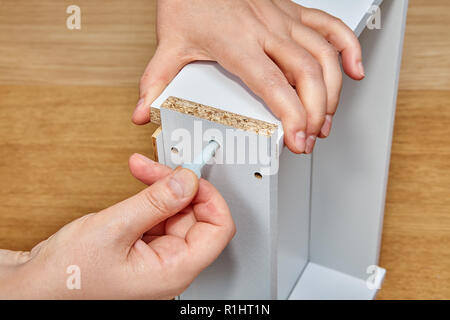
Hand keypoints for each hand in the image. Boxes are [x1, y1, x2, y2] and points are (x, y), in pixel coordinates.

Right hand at [0, 154, 234, 298]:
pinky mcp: (145, 247)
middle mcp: (171, 265)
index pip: (218, 229)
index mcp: (174, 269)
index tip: (191, 175)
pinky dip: (152, 198)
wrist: (37, 288)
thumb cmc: (67, 277)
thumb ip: (155, 202)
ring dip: (162, 187)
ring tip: (141, 170)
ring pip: (177, 212)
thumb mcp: (114, 229)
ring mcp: (159, 256)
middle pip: (196, 215)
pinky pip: (160, 216)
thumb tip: (187, 181)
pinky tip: (139, 186)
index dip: (209, 197)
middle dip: (177, 185)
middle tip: (153, 166)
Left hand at [133, 0, 363, 153]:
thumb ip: (156, 81)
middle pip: (307, 73)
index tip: (299, 140)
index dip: (292, 116)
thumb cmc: (190, 0)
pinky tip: (354, 70)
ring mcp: (284, 19)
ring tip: (327, 118)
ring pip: (324, 54)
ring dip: (333, 91)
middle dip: (316, 112)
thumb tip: (143, 111)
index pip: (273, 85)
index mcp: (237, 43)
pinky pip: (330, 27)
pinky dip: (349, 48)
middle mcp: (267, 30)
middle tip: (311, 138)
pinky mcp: (294, 12)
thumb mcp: (169, 42)